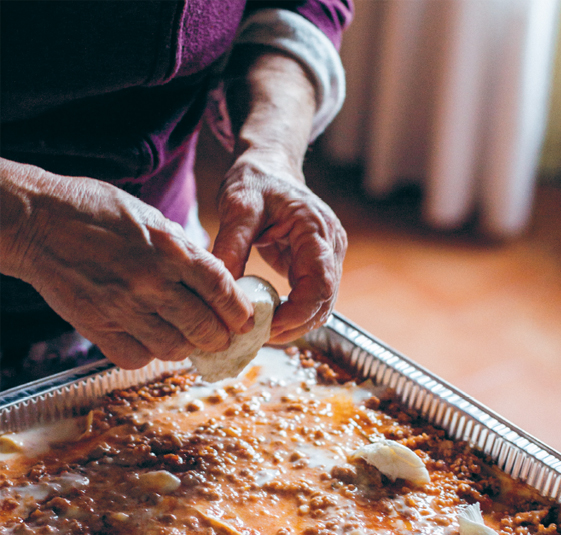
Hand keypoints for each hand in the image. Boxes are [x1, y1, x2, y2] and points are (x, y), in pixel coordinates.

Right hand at [1, 160, 253, 368]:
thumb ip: (184, 252)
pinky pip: (136, 358)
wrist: (38, 221)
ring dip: (186, 347)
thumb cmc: (97, 212)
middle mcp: (151, 280)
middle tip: (221, 337)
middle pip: (204, 326)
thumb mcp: (152, 219)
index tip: (246, 320)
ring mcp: (123, 307)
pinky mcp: (97, 326)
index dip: (239, 311)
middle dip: (220, 337)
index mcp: (170, 248)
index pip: (221, 289)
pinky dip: (148, 354)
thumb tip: (215, 283)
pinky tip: (148, 340)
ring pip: (174, 348)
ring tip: (185, 338)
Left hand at [213, 155, 346, 342]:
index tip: (265, 326)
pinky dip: (291, 314)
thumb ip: (232, 244)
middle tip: (257, 338)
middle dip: (293, 326)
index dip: (296, 313)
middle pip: (324, 303)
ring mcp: (328, 258)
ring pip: (321, 307)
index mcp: (317, 230)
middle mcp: (331, 247)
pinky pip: (310, 299)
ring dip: (294, 325)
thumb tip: (224, 289)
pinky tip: (266, 320)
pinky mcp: (316, 266)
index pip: (320, 286)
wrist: (269, 166)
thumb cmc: (255, 180)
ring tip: (259, 333)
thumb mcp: (238, 205)